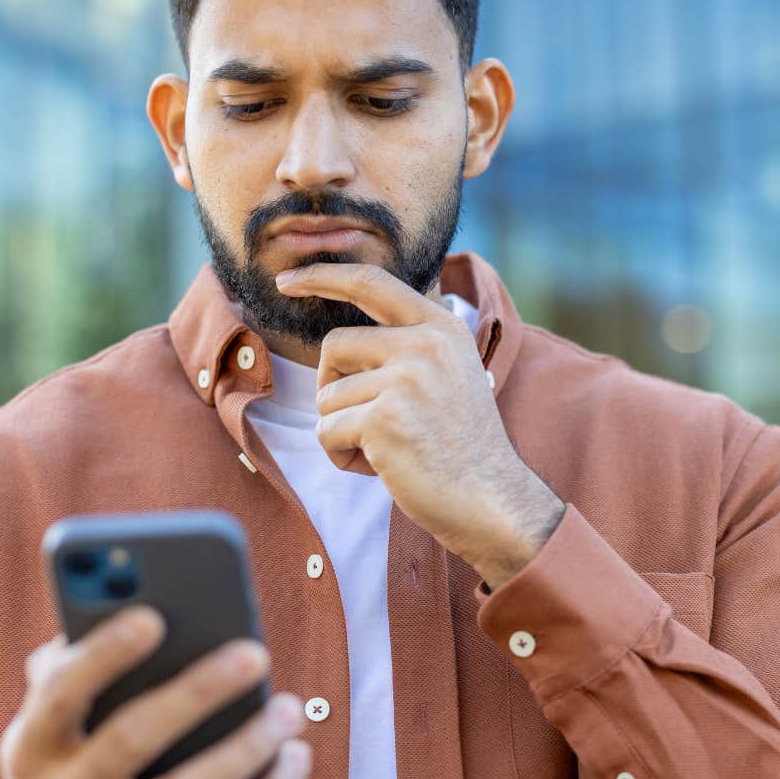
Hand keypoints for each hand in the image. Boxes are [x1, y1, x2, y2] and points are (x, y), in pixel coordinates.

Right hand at [0, 605, 311, 778]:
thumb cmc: (60, 766)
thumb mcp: (41, 725)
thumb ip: (66, 668)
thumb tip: (120, 603)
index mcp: (31, 747)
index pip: (60, 695)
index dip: (102, 656)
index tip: (153, 616)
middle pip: (131, 740)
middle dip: (196, 693)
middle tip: (255, 652)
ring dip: (246, 748)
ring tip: (290, 708)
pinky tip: (294, 756)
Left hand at [275, 262, 564, 586]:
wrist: (493, 502)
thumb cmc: (463, 448)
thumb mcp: (451, 375)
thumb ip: (411, 346)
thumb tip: (346, 337)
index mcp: (441, 328)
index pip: (371, 282)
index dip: (322, 276)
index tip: (286, 280)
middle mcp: (424, 344)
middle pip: (334, 347)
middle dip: (333, 388)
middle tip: (366, 423)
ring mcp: (406, 379)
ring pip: (327, 397)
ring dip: (342, 431)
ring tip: (387, 451)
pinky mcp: (385, 418)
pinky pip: (326, 432)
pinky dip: (341, 456)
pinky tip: (380, 468)